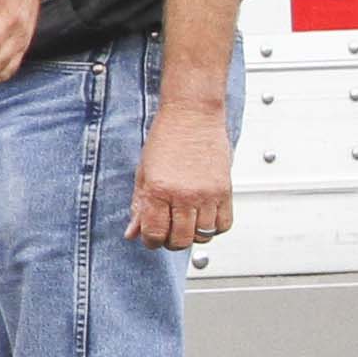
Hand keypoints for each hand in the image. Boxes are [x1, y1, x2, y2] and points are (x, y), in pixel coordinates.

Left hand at [131, 97, 235, 249]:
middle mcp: (185, 195)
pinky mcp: (225, 190)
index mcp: (159, 190)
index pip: (155, 233)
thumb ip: (139, 205)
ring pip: (203, 235)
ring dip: (192, 235)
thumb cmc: (166, 138)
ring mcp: (207, 194)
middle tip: (167, 231)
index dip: (151, 241)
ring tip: (185, 222)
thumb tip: (132, 233)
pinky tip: (204, 217)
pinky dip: (214, 228)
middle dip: (170, 242)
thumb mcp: (144, 172)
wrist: (192, 115)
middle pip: (180, 240)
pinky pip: (224, 224)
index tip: (151, 236)